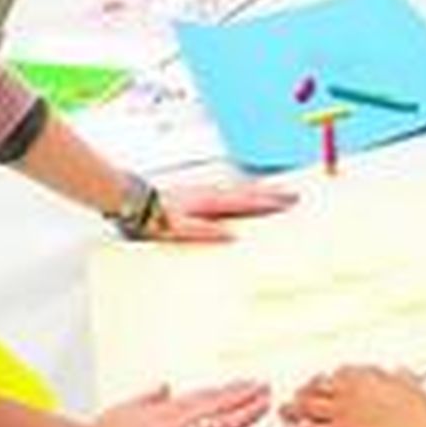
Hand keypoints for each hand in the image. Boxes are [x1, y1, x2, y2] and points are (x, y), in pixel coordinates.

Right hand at [93, 381, 269, 426]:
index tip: (248, 383)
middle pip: (221, 405)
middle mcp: (179, 421)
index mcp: (168, 407)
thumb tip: (165, 387)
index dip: (231, 389)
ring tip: (266, 406)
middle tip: (267, 390)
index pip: (208, 394)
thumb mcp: (128, 406)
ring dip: (247, 414)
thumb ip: (151, 396)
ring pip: (223, 424)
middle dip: (246, 397)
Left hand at [152, 181, 296, 241]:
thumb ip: (204, 232)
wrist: (132, 199)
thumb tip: (231, 235)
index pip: (246, 202)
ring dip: (259, 191)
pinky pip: (228, 192)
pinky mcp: (197, 194)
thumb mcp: (178, 229)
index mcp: (209, 202)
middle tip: (293, 195)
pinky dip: (242, 193)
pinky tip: (242, 197)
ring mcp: (204, 191)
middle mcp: (210, 193)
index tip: (289, 200)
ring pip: (239, 190)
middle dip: (272, 194)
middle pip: (248, 193)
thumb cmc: (152, 216)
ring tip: (276, 193)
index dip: (269, 202)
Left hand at [278, 366, 425, 426]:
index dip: (330, 378)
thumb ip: (400, 377)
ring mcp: (342, 412)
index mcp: (365, 376)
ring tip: (285, 411)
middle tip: (298, 393)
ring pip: (308, 407)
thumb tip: (398, 372)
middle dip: (306, 390)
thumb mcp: (412, 385)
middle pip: (317, 387)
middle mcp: (348, 391)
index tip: (326, 380)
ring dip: (293, 409)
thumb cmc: (420, 417)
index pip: (339, 373)